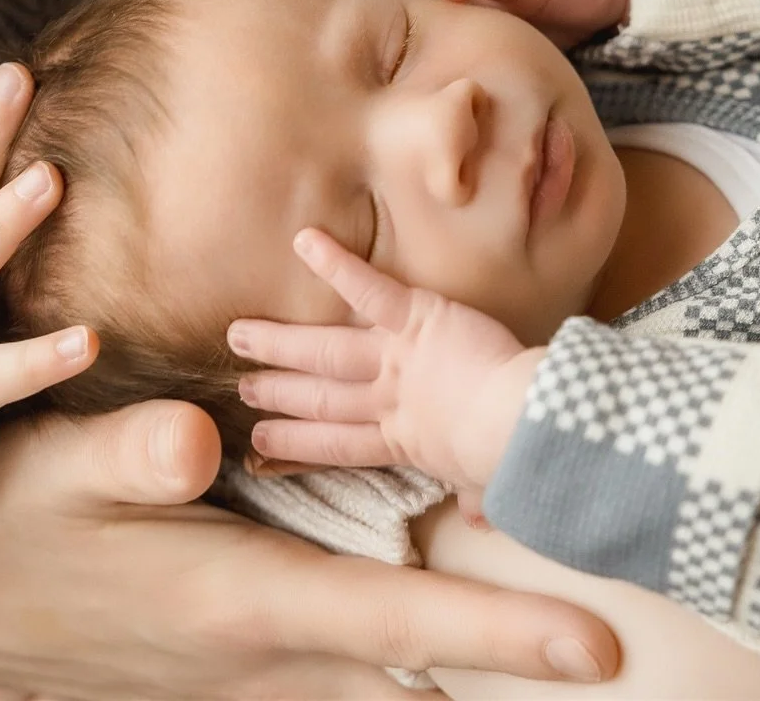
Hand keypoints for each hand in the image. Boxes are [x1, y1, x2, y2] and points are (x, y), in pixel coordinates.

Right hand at [0, 397, 617, 690]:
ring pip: (354, 669)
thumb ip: (140, 458)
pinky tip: (370, 641)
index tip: (598, 645)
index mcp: (232, 601)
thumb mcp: (58, 472)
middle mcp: (241, 652)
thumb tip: (209, 447)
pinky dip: (361, 652)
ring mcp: (215, 669)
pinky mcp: (188, 662)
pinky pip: (304, 666)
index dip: (501, 633)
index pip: (395, 617)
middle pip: (397, 658)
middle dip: (490, 648)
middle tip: (580, 639)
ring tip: (499, 635)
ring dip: (428, 650)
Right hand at [229, 229, 545, 495]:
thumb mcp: (489, 482)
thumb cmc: (510, 457)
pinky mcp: (413, 319)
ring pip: (326, 349)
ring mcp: (395, 359)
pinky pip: (369, 288)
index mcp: (404, 441)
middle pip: (321, 396)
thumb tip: (479, 518)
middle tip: (241, 388)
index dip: (298, 444)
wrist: (521, 428)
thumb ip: (478, 494)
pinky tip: (304, 241)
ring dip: (280, 342)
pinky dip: (336, 264)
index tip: (262, 443)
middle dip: (278, 392)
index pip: (338, 444)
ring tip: (239, 334)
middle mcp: (388, 400)